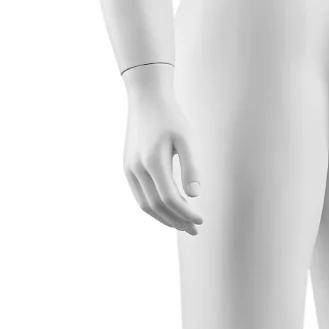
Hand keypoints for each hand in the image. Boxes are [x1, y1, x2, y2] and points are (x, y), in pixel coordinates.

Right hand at [121, 64, 202, 235]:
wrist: (146, 99)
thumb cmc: (170, 117)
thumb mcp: (187, 138)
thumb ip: (191, 166)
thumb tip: (194, 195)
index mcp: (152, 161)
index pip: (170, 198)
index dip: (186, 212)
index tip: (201, 219)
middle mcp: (137, 168)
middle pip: (156, 206)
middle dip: (177, 221)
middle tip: (195, 229)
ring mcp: (129, 169)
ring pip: (145, 204)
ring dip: (164, 218)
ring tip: (183, 225)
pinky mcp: (127, 167)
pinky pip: (139, 195)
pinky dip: (154, 208)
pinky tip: (168, 210)